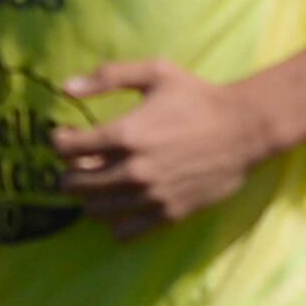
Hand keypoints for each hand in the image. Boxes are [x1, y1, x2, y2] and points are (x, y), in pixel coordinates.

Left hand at [52, 58, 273, 237]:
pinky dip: (114, 222)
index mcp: (126, 134)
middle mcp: (134, 169)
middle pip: (74, 184)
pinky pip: (124, 232)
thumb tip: (65, 88)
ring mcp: (151, 195)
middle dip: (69, 172)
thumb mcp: (156, 73)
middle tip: (80, 163)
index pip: (65, 149)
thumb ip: (108, 76)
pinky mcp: (169, 213)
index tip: (67, 137)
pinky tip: (122, 204)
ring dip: (89, 198)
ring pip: (94, 210)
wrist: (246, 128)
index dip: (58, 141)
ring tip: (100, 183)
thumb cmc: (199, 97)